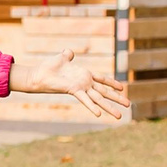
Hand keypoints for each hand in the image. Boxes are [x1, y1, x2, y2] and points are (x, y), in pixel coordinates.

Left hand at [9, 51, 127, 120]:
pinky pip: (85, 99)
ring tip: (119, 116)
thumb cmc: (48, 67)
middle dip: (117, 98)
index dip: (112, 83)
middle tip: (129, 105)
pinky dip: (91, 107)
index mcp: (84, 75)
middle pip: (105, 92)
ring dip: (109, 107)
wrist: (37, 74)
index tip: (123, 88)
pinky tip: (99, 114)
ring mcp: (81, 88)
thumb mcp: (61, 58)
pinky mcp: (74, 90)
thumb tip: (68, 51)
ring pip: (99, 99)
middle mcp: (85, 83)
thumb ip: (67, 55)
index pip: (102, 79)